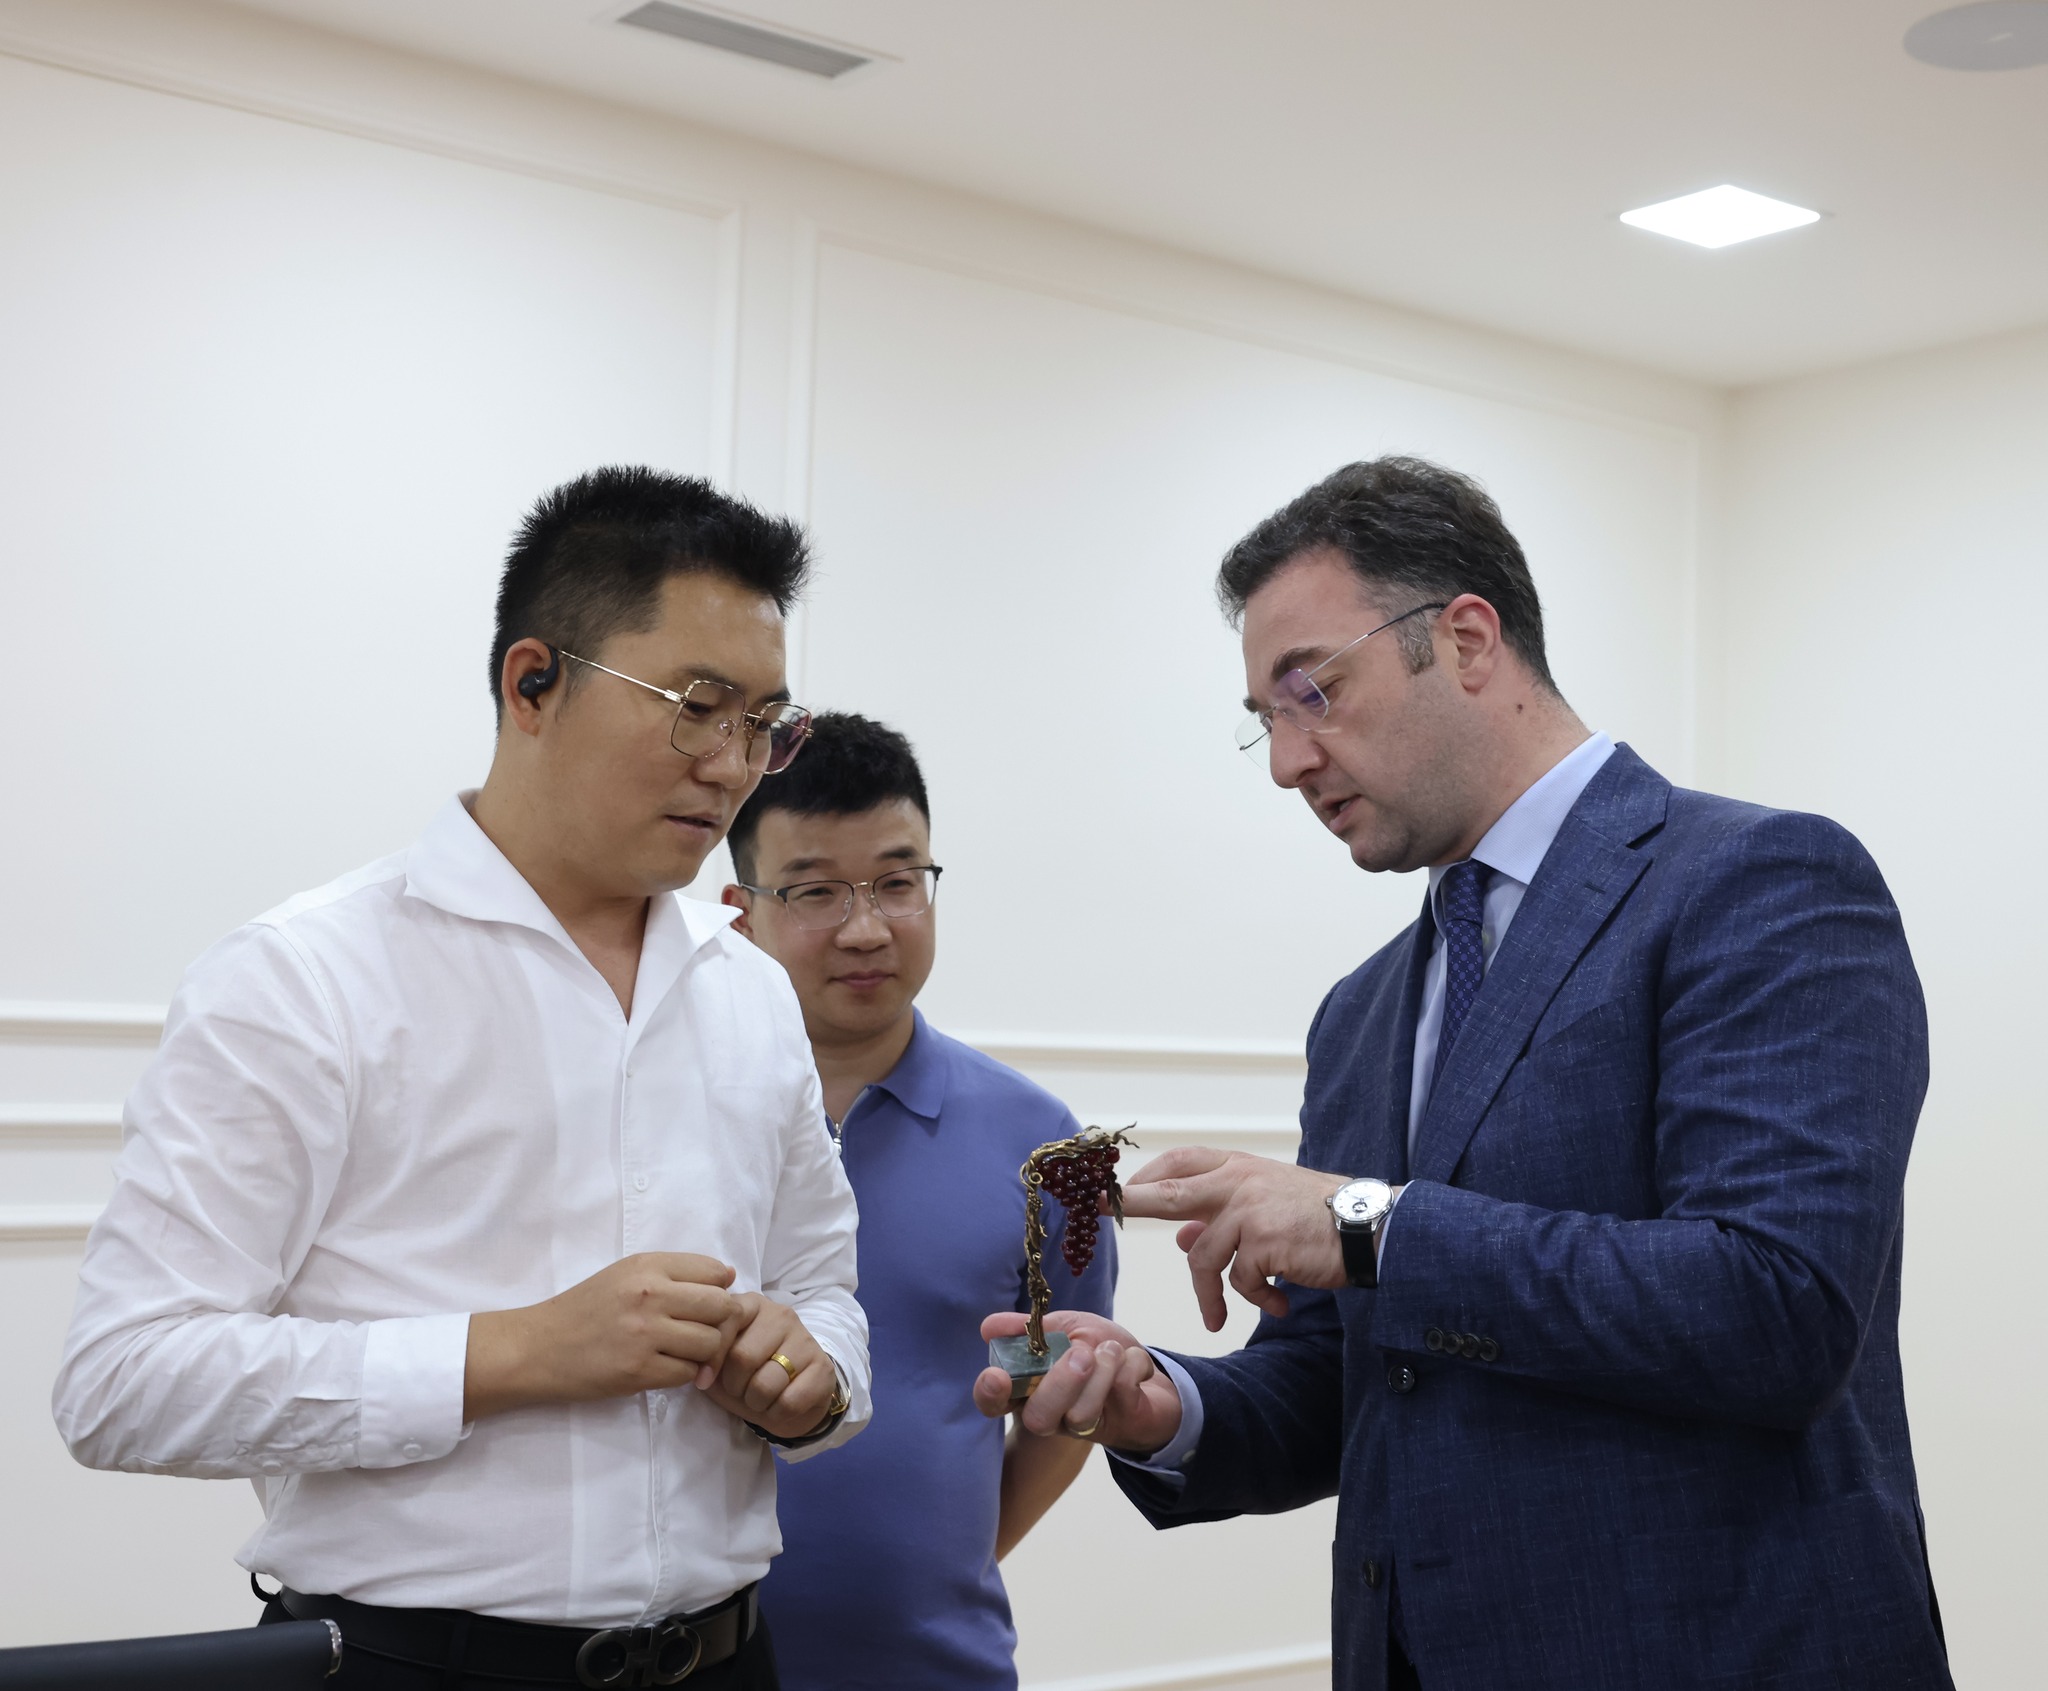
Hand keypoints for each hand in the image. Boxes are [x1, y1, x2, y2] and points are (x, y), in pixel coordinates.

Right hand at [464, 1253, 740, 1418]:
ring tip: (684, 1354)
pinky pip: (688, 1373)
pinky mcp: (638, 1370)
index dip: (721, 1291)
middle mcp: (649, 1294)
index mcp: (647, 1266)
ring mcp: (645, 1334)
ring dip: (705, 1354)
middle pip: (721, 1308)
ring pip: (710, 1343)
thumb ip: (673, 1273)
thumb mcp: (624, 1274)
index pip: (715, 1272)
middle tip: (706, 1336)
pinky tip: (666, 1369)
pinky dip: (684, 1375)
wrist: (537, 1348)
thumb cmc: (584, 1309)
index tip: (708, 1306)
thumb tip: (728, 1276)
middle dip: (722, 1325)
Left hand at [700, 1293, 841, 1441]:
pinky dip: (777, 1413)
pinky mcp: (823, 1367)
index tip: (704, 1380)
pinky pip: (789, 1401)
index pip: (725, 1322)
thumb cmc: (749, 1374)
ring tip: (759, 1398)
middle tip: (740, 1390)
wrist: (794, 1393)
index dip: (709, 1358)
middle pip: (743, 1357)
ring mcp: (805, 1339)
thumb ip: (705, 1356)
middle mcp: (780, 1314)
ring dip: (756, 1402)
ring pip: (766, 1383)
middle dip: (734, 1385)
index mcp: (751, 1305)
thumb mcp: (721, 1362)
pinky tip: (780, 1405)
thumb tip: (697, 1368)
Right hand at [972, 1310, 1184, 1457]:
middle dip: (1059, 1384)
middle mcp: (1054, 1413)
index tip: (996, 1376)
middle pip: (1037, 1419)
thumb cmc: (1098, 1350)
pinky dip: (1131, 1364)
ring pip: (1081, 1415)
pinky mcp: (1123, 1425)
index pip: (996, 1404)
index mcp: (1032, 1387)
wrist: (1147, 1372)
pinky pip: (1123, 1396)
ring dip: (1102, 1372)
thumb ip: (1031, 1328)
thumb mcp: (1066, 1329)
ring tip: (1111, 1350)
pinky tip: (1131, 1360)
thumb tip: (988, 1326)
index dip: (990, 1395)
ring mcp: (1088, 1424)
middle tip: (1082, 1353)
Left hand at [1121, 1148, 1356, 1330]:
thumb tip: (1180, 1238)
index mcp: (1238, 1165)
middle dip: (1129, 1202)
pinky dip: (1254, 1301)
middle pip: (1169, 1193)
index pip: (1181, 1160)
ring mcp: (1248, 1210)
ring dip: (1209, 1295)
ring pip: (1202, 1257)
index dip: (1147, 1175)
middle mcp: (1238, 1181)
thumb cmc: (1317, 1216)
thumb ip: (1224, 1214)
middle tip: (1096, 1208)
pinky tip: (1277, 1305)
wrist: (1368, 1227)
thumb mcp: (1267, 1204)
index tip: (1119, 1189)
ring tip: (1219, 1317)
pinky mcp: (1263, 1242)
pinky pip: (1240, 1281)